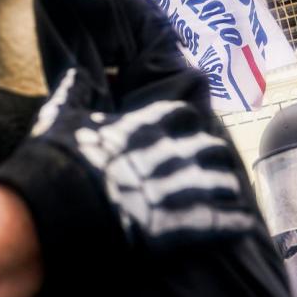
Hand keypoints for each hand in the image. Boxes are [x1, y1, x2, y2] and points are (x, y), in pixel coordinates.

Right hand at [29, 68, 254, 249]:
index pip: (181, 115)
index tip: (188, 127)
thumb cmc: (55, 159)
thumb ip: (73, 91)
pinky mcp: (178, 225)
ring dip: (226, 187)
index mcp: (143, 126)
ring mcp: (176, 189)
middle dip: (212, 155)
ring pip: (221, 182)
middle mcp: (167, 153)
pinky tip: (243, 224)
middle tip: (213, 161)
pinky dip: (234, 223)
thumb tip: (74, 70)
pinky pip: (219, 222)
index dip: (187, 122)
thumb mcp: (59, 116)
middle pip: (208, 147)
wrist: (53, 204)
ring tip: (231, 193)